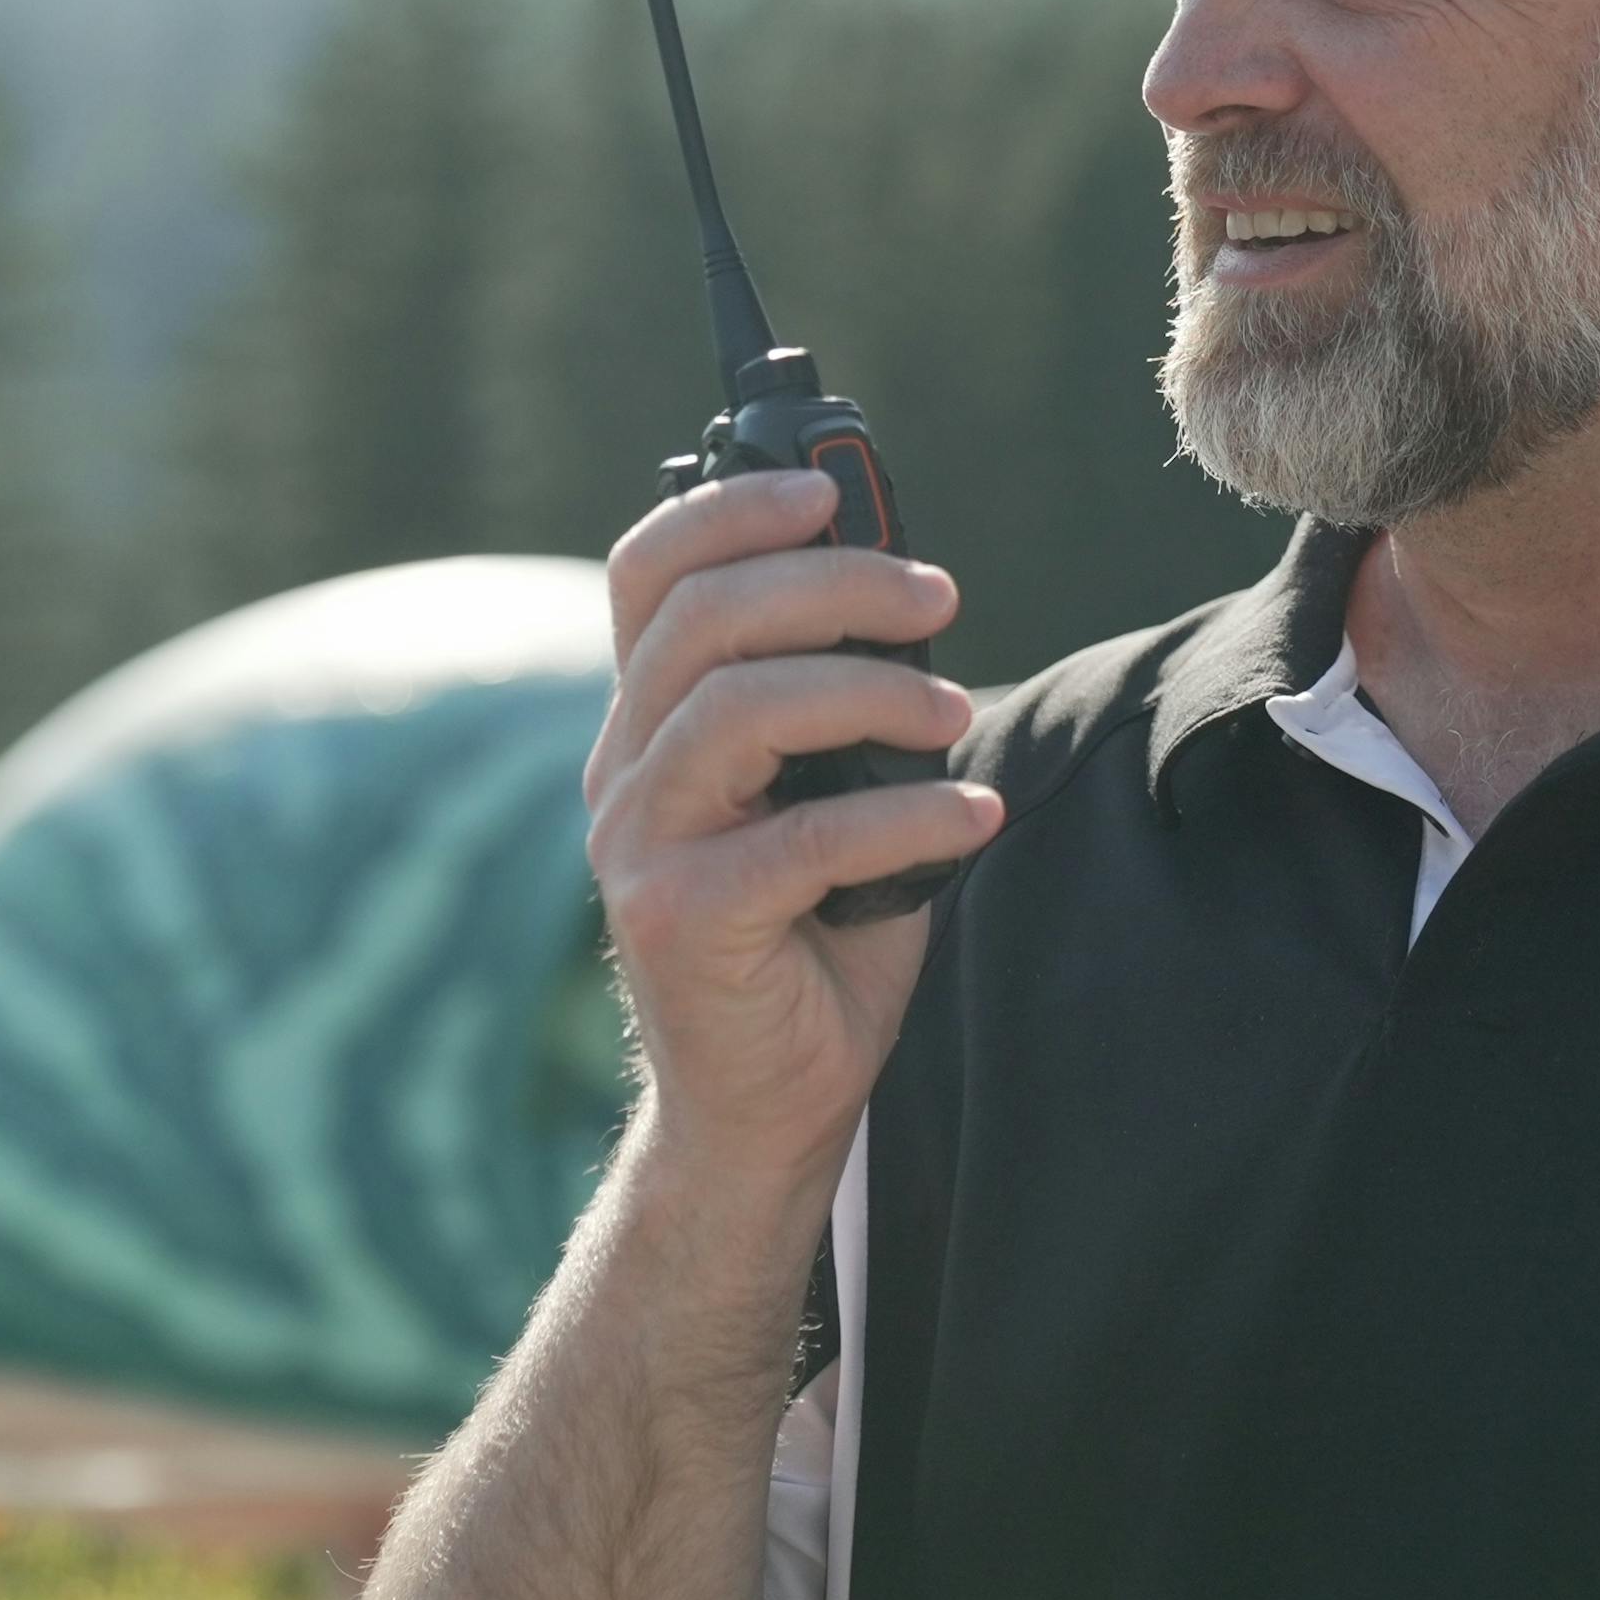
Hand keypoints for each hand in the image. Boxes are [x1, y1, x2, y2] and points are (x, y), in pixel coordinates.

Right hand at [582, 465, 1001, 1192]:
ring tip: (957, 714)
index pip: (648, 574)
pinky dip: (904, 815)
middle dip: (834, 586)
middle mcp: (626, 771)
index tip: (825, 494)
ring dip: (871, 691)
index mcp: (653, 724)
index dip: (727, 511)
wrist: (773, 1105)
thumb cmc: (820, 938)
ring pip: (737, 709)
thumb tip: (920, 593)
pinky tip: (973, 820)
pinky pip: (798, 837)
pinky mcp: (679, 919)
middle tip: (938, 598)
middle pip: (702, 620)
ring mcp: (639, 845)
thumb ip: (850, 701)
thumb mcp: (836, 791)